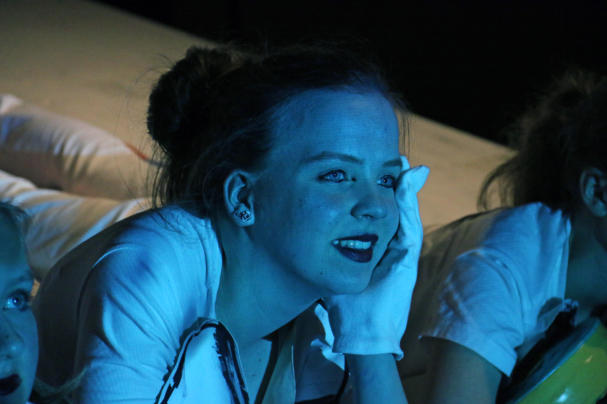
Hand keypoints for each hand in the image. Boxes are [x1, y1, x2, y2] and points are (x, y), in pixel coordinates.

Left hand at [324, 156, 428, 358]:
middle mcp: (393, 248)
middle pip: (399, 208)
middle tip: (397, 159)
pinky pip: (410, 225)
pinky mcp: (408, 260)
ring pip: (407, 212)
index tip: (373, 168)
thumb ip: (327, 254)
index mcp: (379, 249)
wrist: (361, 334)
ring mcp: (403, 253)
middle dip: (398, 183)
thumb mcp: (333, 271)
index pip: (383, 213)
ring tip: (403, 164)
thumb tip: (305, 239)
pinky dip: (409, 203)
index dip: (381, 191)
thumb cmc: (345, 306)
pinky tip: (405, 183)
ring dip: (407, 187)